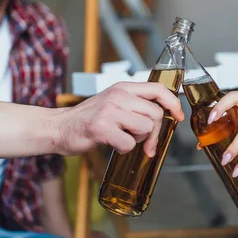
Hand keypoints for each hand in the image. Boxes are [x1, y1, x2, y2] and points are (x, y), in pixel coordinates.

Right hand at [55, 82, 183, 156]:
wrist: (58, 127)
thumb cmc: (88, 118)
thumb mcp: (113, 102)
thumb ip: (134, 105)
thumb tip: (163, 116)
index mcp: (123, 87)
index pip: (158, 89)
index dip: (173, 103)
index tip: (178, 116)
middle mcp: (117, 95)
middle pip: (155, 114)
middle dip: (155, 132)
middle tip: (146, 143)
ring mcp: (109, 111)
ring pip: (145, 128)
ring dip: (139, 140)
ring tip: (124, 138)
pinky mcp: (101, 128)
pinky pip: (129, 144)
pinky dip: (124, 149)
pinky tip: (112, 144)